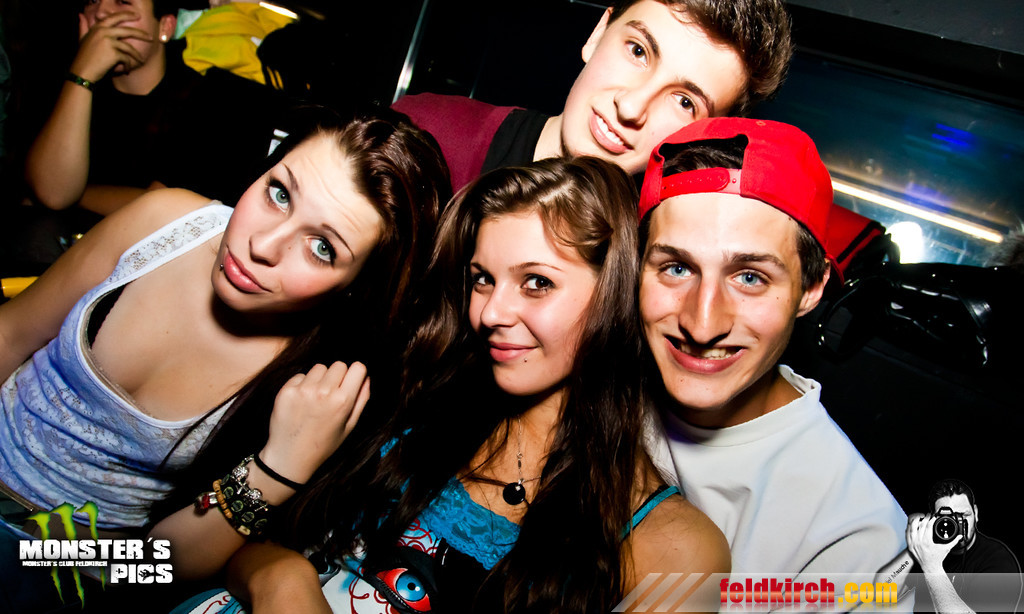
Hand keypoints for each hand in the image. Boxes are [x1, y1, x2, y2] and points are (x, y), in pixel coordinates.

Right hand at [71, 11, 151, 81]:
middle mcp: (103, 32)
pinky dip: (127, 65)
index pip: (114, 17)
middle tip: (151, 37)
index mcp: (97, 27)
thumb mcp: (82, 39)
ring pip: (129, 47)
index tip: (137, 15)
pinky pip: (126, 59)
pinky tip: (126, 70)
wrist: (82, 71)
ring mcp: (109, 42)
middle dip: (141, 34)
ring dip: (137, 55)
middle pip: (127, 31)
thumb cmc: (83, 57)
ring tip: (142, 60)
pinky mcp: (113, 53)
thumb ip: (83, 27)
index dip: (127, 15)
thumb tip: (80, 15)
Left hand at [261, 362, 370, 486]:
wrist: (290, 457)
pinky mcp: (287, 390)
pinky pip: (301, 375)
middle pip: (339, 365)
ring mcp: (304, 390)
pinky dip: (302, 385)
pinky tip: (300, 402)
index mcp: (343, 401)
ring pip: (319, 368)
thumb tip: (366, 377)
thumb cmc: (323, 444)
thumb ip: (361, 400)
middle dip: (338, 376)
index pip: (358, 367)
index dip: (356, 374)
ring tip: (315, 399)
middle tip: (331, 395)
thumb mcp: (349, 426)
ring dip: (319, 379)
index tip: (350, 382)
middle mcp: (324, 392)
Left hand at [907, 513, 960, 572]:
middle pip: (920, 526)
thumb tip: (960, 537)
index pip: (928, 526)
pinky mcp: (910, 546)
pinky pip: (907, 535)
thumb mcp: (946, 549)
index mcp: (927, 542)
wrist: (930, 567)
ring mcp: (913, 544)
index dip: (931, 520)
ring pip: (911, 528)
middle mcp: (919, 542)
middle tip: (927, 515)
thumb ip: (953, 541)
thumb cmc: (937, 558)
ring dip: (915, 522)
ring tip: (919, 518)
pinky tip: (912, 525)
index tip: (933, 517)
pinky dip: (909, 528)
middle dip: (924, 518)